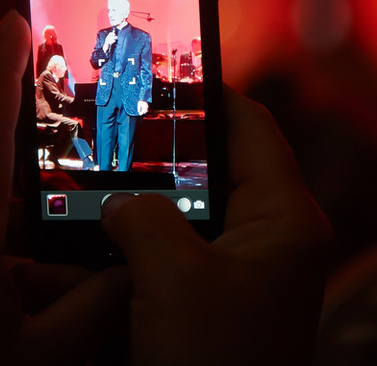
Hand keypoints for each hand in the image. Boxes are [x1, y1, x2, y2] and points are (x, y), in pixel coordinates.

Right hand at [101, 87, 331, 363]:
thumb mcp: (174, 278)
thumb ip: (142, 216)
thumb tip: (117, 199)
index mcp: (285, 219)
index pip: (252, 126)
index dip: (207, 93)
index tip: (157, 74)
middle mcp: (272, 239)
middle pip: (216, 167)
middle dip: (161, 151)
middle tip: (111, 127)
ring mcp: (245, 273)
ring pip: (189, 212)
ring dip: (142, 201)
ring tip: (91, 180)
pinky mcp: (217, 302)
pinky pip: (175, 254)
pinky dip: (137, 244)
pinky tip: (90, 241)